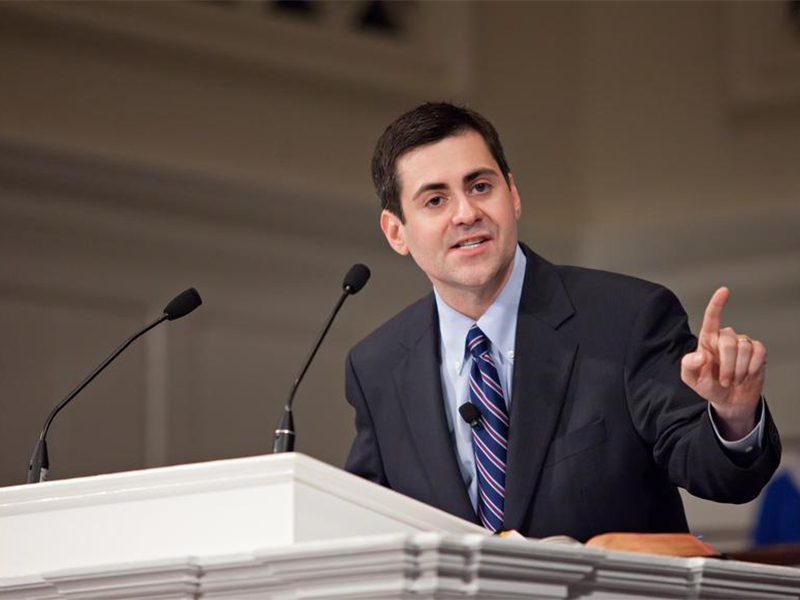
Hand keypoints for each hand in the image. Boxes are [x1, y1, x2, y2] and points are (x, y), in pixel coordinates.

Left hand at [680, 287, 765, 439]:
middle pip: (728, 341)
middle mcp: (724, 338)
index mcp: (707, 340)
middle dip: (727, 365)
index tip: (724, 290)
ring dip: (739, 370)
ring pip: (744, 348)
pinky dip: (752, 368)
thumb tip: (700, 355)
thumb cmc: (708, 385)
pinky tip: (747, 375)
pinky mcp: (757, 352)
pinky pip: (759, 352)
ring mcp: (742, 343)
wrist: (729, 399)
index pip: (711, 318)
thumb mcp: (691, 379)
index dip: (717, 304)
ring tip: (734, 380)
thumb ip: (689, 366)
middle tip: (725, 381)